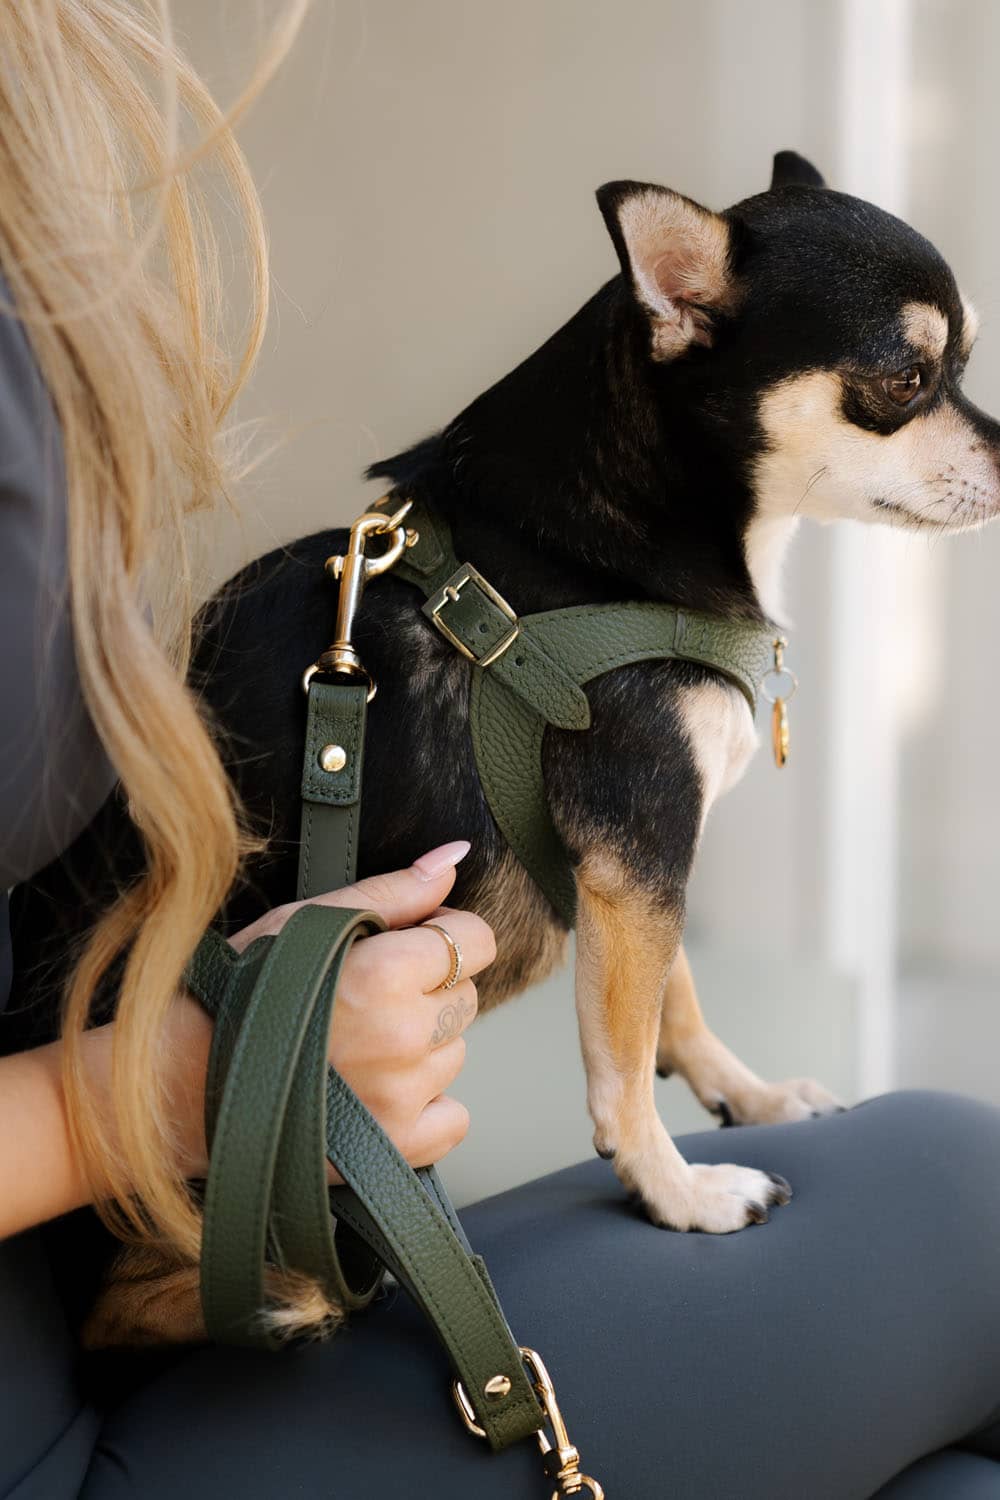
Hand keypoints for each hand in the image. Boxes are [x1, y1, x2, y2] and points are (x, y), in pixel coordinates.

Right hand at [226, 841, 492, 1174]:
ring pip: (454, 1055)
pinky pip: (452, 1118)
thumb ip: (393, 890)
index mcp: (385, 972)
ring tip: (357, 1046)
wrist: (179, 1082)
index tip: (409, 947)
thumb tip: (454, 857)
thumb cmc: (238, 989)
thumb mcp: (307, 920)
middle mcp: (402, 1035)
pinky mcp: (396, 1148)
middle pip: (465, 998)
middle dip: (429, 991)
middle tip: (366, 1000)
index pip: (474, 941)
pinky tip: (374, 1091)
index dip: (444, 936)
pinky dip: (426, 1105)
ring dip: (422, 1047)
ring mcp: (402, 1098)